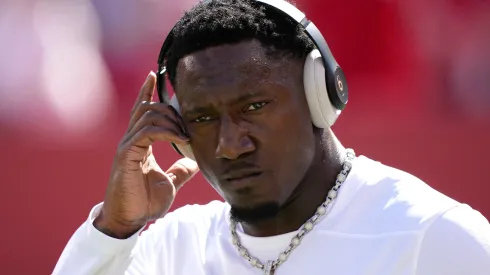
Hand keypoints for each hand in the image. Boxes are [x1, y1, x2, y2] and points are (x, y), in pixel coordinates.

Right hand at [94, 72, 198, 238]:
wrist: (130, 219)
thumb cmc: (145, 201)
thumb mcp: (170, 182)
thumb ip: (181, 170)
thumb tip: (195, 162)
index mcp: (139, 143)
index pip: (142, 110)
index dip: (147, 91)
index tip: (155, 74)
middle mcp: (131, 140)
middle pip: (147, 107)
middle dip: (170, 108)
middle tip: (188, 122)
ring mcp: (127, 146)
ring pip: (147, 115)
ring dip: (171, 120)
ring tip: (186, 134)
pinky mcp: (127, 154)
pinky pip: (146, 131)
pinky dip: (166, 131)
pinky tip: (182, 139)